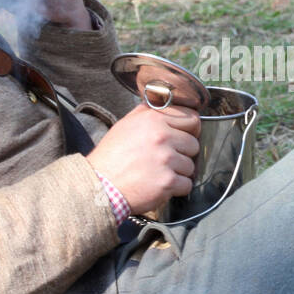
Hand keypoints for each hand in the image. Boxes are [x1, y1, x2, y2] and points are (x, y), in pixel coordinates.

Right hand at [86, 104, 201, 214]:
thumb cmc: (110, 156)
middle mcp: (162, 136)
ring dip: (179, 172)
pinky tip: (161, 186)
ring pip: (191, 166)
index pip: (192, 119)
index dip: (190, 130)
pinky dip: (177, 188)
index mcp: (154, 119)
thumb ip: (146, 112)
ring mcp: (166, 159)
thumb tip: (164, 104)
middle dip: (183, 154)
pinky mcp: (167, 181)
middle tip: (167, 160)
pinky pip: (186, 184)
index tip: (184, 138)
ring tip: (159, 174)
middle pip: (194, 144)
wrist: (99, 185)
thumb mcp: (125, 124)